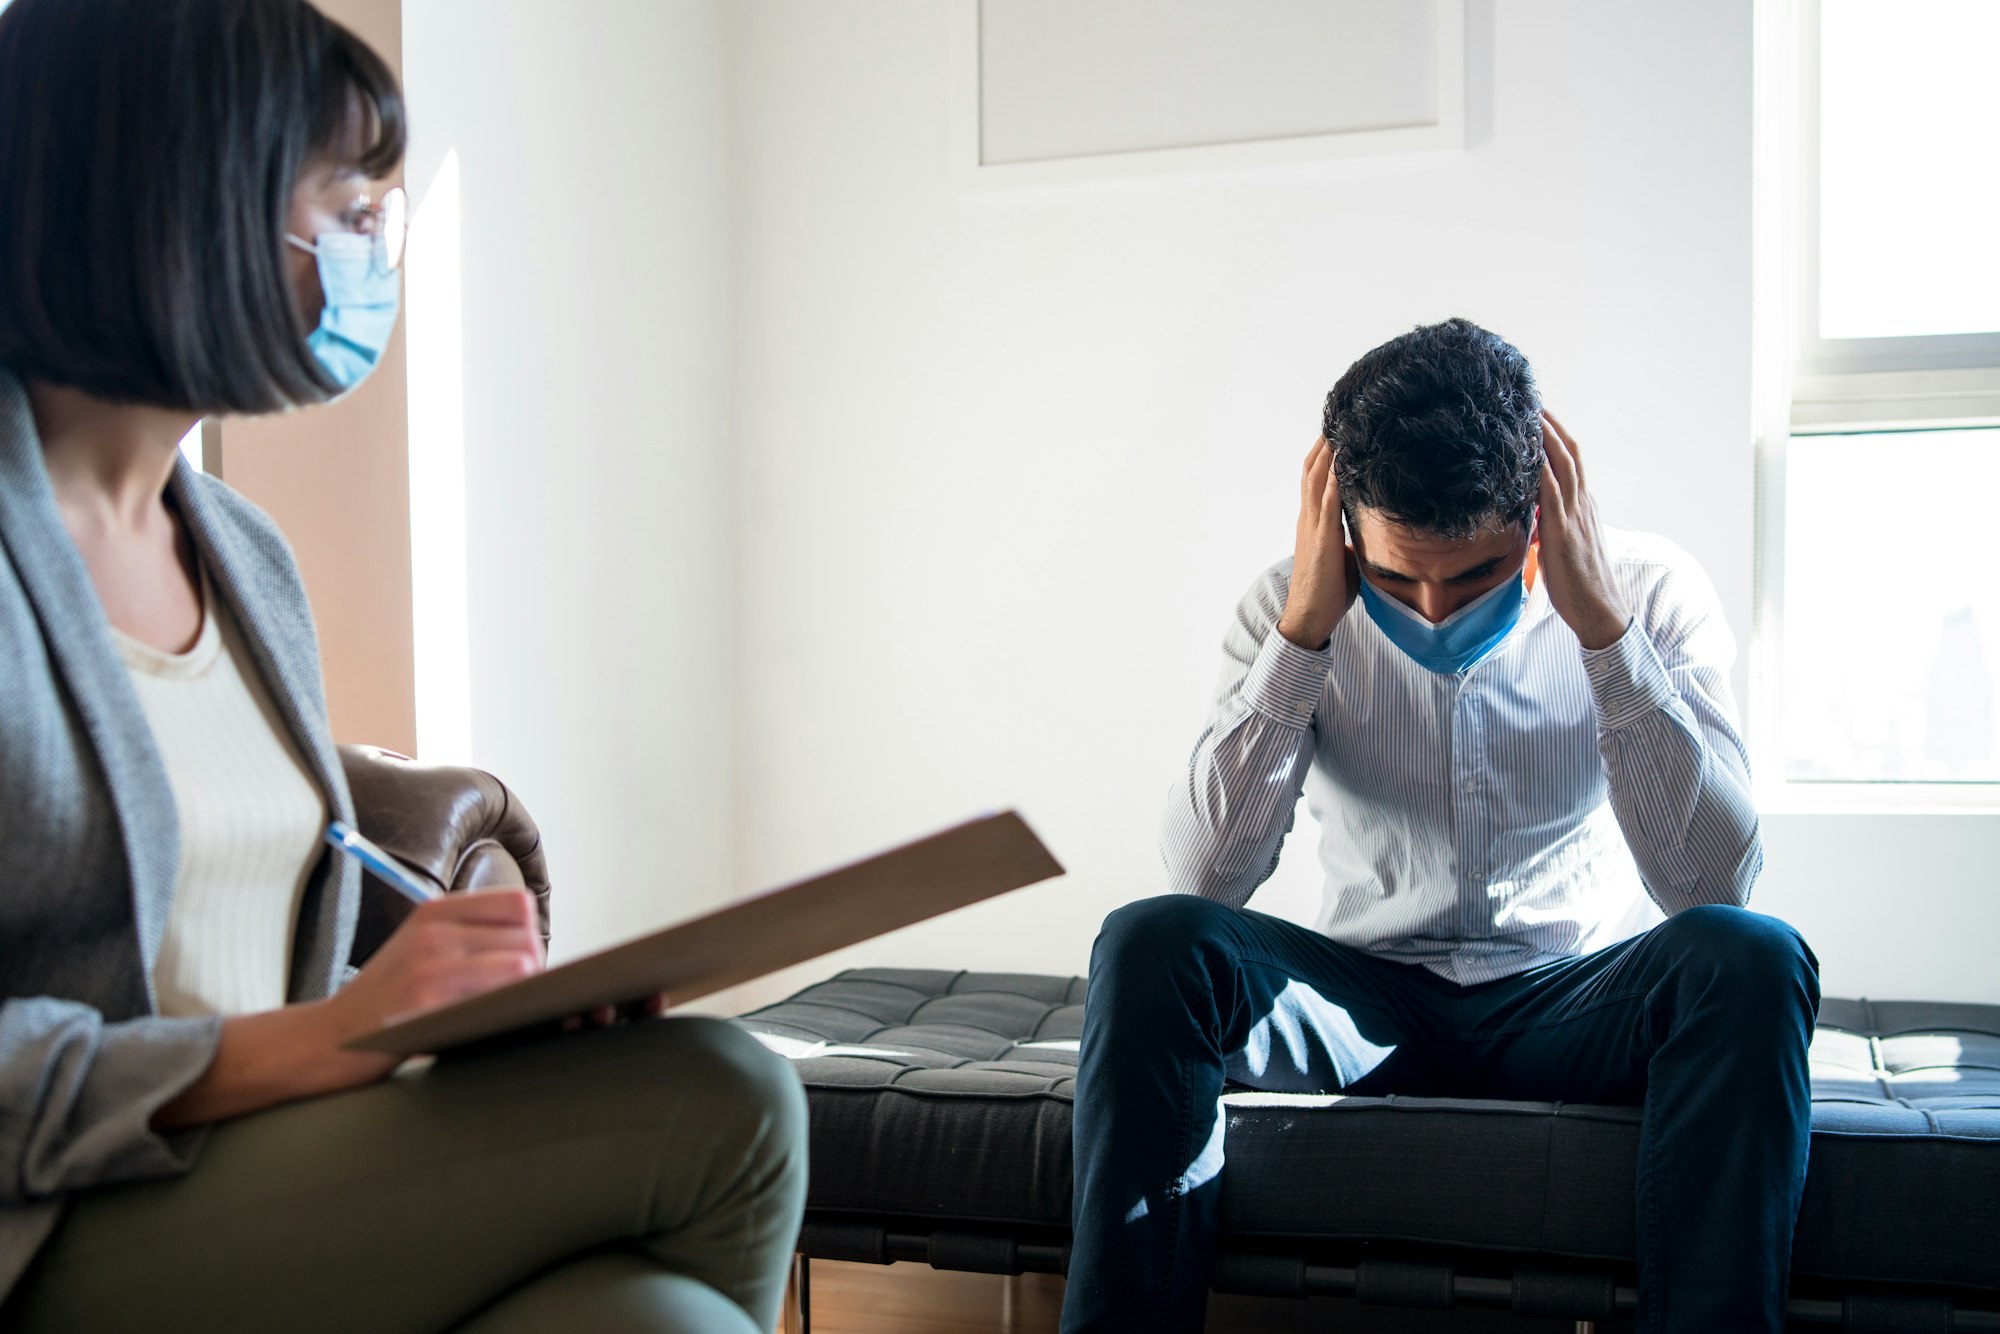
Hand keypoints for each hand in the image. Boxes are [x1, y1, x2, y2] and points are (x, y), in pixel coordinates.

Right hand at [317, 888, 546, 1072]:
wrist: (328, 1037)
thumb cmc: (385, 1000)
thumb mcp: (420, 950)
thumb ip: (468, 939)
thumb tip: (535, 951)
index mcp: (436, 912)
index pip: (518, 904)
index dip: (530, 936)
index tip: (521, 965)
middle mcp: (435, 929)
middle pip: (527, 936)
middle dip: (535, 971)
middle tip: (518, 998)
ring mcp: (430, 962)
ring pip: (523, 964)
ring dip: (526, 992)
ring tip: (509, 1011)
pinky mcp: (428, 998)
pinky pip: (500, 994)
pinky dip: (509, 1010)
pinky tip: (493, 1023)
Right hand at [1276, 437, 1359, 648]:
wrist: (1309, 618)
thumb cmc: (1327, 593)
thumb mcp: (1342, 558)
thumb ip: (1351, 539)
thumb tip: (1369, 531)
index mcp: (1313, 523)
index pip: (1315, 480)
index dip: (1323, 455)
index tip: (1336, 432)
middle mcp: (1309, 519)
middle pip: (1311, 471)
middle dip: (1324, 443)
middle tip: (1337, 416)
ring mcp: (1313, 527)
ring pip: (1315, 480)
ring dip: (1327, 452)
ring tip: (1338, 426)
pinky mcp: (1323, 539)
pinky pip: (1327, 502)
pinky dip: (1333, 479)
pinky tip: (1342, 461)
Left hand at [1537, 412, 1630, 650]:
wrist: (1602, 611)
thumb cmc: (1582, 586)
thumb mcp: (1565, 549)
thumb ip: (1552, 530)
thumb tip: (1533, 522)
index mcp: (1585, 509)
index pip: (1571, 466)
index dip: (1558, 442)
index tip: (1541, 421)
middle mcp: (1583, 505)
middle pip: (1570, 455)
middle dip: (1553, 428)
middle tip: (1534, 403)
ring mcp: (1575, 516)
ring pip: (1564, 465)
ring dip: (1547, 438)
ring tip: (1530, 415)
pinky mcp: (1563, 531)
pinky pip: (1551, 493)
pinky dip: (1540, 469)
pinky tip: (1528, 453)